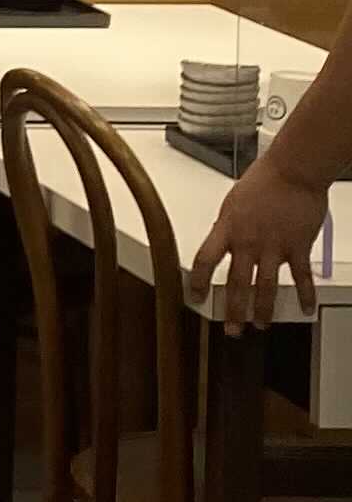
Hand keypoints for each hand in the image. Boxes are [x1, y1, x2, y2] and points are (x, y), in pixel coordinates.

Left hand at [188, 164, 329, 333]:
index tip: (195, 297)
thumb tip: (223, 241)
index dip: (199, 282)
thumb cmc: (265, 180)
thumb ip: (228, 227)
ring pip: (266, 287)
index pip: (205, 260)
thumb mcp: (233, 203)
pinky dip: (305, 294)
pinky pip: (301, 277)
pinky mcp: (298, 247)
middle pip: (237, 283)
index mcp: (228, 229)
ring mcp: (274, 247)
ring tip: (261, 324)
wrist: (293, 171)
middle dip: (233, 310)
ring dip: (263, 310)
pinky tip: (306, 307)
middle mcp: (248, 241)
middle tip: (232, 330)